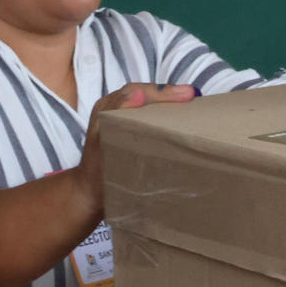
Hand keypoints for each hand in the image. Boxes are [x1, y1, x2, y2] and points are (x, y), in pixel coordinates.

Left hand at [73, 83, 196, 213]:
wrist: (92, 194)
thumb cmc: (96, 172)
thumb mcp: (102, 142)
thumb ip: (115, 118)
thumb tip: (138, 94)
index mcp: (107, 108)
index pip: (138, 92)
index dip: (162, 92)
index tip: (186, 95)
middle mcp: (115, 110)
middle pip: (146, 94)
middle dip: (169, 94)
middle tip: (192, 95)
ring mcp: (124, 120)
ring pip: (150, 103)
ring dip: (170, 102)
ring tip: (191, 101)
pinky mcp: (132, 132)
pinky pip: (151, 116)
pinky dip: (166, 114)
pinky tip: (180, 117)